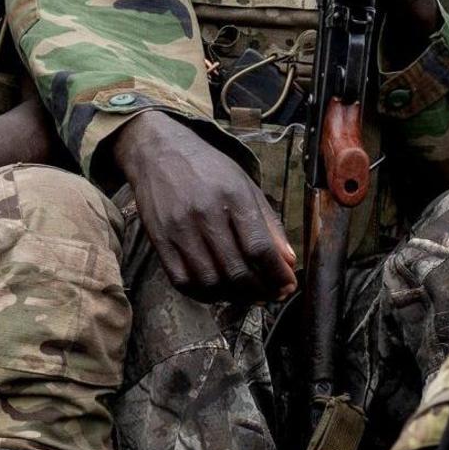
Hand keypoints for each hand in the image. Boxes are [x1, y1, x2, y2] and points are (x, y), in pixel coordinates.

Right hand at [112, 111, 295, 301]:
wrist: (159, 152)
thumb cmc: (209, 170)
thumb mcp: (246, 186)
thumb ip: (269, 225)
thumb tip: (288, 262)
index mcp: (234, 196)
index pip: (260, 248)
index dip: (277, 275)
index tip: (288, 286)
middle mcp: (206, 213)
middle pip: (237, 270)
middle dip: (260, 291)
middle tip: (270, 294)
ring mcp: (179, 229)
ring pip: (211, 282)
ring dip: (234, 297)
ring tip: (246, 294)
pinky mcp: (159, 241)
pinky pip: (183, 282)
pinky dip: (204, 294)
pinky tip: (218, 290)